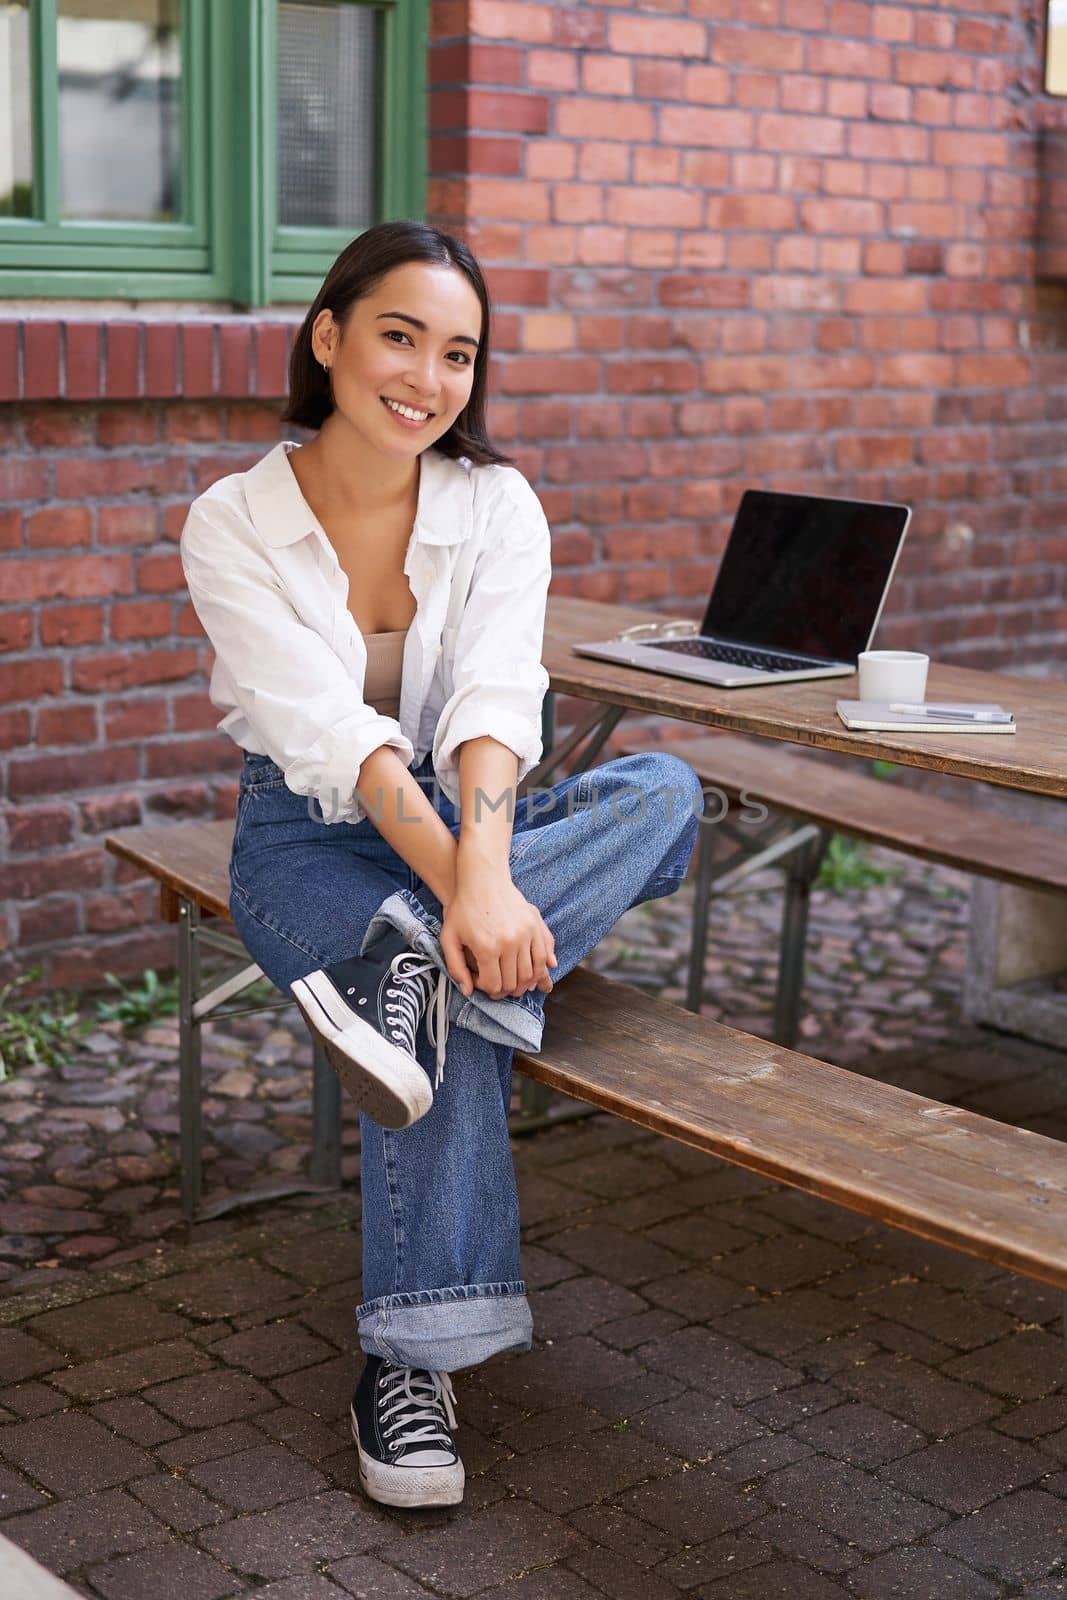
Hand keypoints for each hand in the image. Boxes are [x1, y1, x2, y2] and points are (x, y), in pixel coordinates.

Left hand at [440, 877, 557, 1000]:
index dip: (485, 988)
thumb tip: (469, 992)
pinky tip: (527, 972)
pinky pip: (542, 957)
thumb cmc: (462, 908)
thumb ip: (456, 968)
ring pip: (530, 973)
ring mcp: (525, 934)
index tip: (479, 980)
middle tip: (495, 984)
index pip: (493, 984)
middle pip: (513, 982)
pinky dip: (537, 970)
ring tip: (511, 980)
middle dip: (504, 989)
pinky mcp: (534, 925)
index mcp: (487, 948)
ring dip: (522, 983)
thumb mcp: (449, 938)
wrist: (482, 878)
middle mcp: (509, 943)